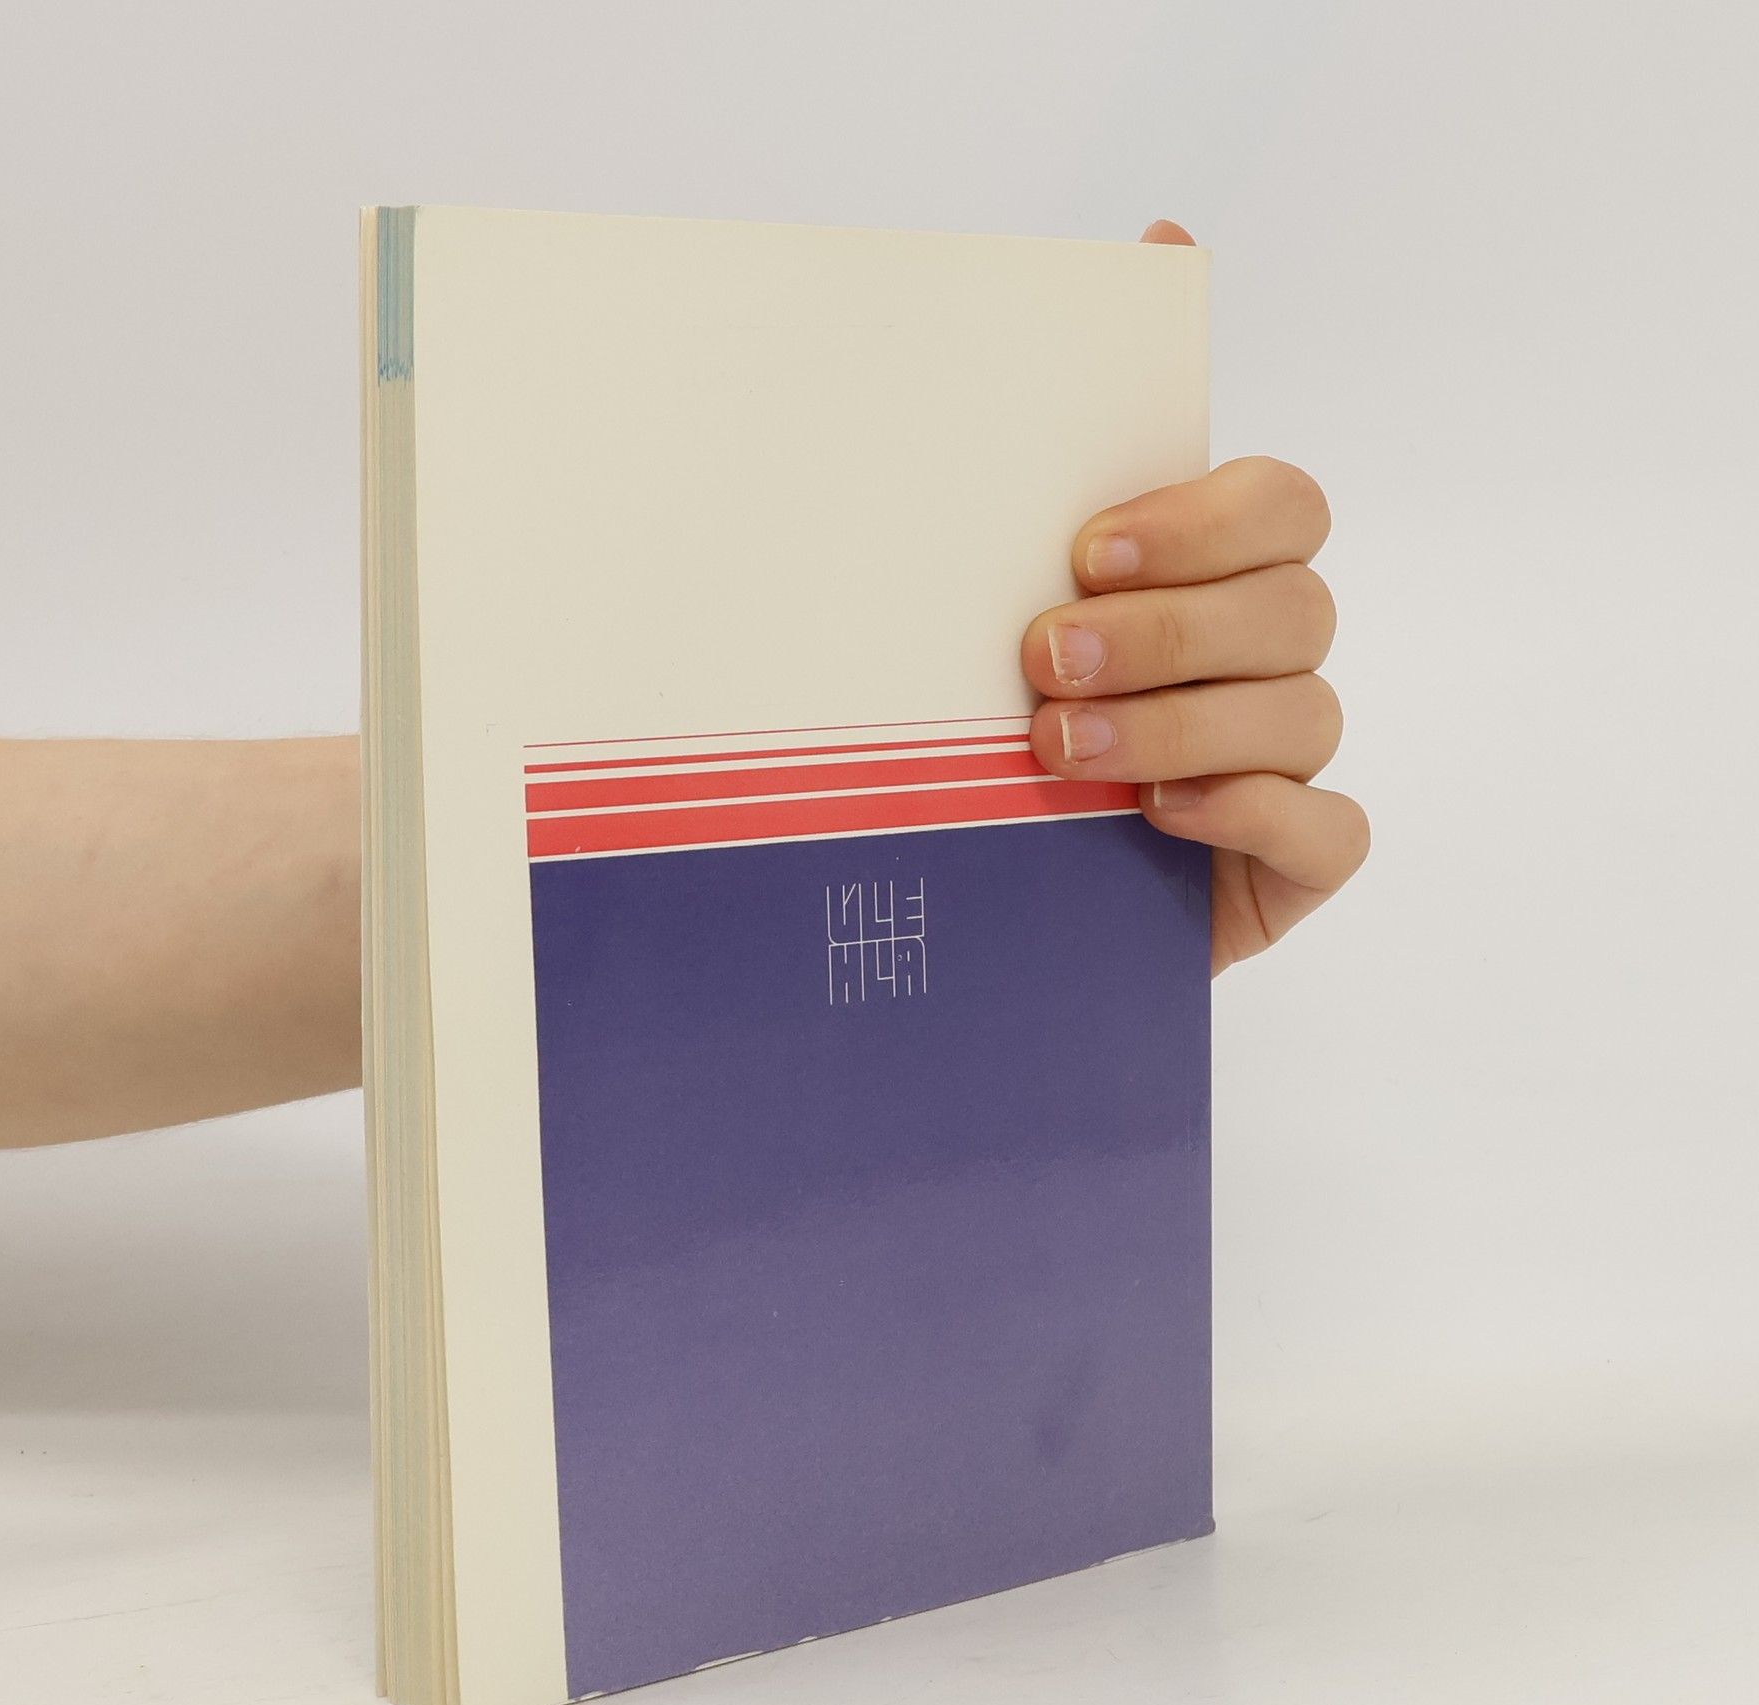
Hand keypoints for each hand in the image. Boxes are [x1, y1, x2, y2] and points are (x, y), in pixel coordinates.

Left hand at [1021, 218, 1368, 974]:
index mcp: (1205, 577)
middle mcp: (1262, 656)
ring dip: (1179, 720)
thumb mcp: (988, 590)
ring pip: (1302, 711)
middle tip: (1044, 658)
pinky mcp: (1294, 859)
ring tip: (1060, 751)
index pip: (1280, 503)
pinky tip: (1159, 812)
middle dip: (1168, 630)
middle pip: (1291, 605)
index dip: (1204, 519)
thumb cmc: (981, 722)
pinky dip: (1249, 811)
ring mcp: (1287, 759)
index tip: (1087, 550)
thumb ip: (1057, 453)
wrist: (959, 888)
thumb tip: (1167, 233)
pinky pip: (1329, 826)